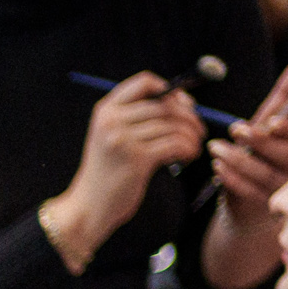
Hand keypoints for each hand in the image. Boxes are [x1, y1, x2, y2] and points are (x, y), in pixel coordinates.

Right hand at [48, 73, 204, 268]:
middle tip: (198, 129)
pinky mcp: (137, 159)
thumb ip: (135, 117)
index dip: (170, 89)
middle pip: (165, 104)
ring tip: (194, 147)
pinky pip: (175, 144)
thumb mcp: (111, 137)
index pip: (144, 81)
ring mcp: (123, 139)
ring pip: (173, 125)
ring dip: (191, 135)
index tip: (182, 104)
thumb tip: (181, 100)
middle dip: (189, 115)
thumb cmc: (106, 173)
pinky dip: (188, 149)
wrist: (89, 207)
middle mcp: (112, 121)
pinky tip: (188, 157)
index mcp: (106, 110)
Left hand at [210, 57, 287, 235]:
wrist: (256, 200)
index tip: (270, 121)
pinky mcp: (264, 208)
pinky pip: (249, 193)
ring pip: (264, 175)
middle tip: (236, 129)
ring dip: (238, 160)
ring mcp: (286, 193)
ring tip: (216, 148)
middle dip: (259, 142)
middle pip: (285, 157)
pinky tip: (217, 168)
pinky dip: (232, 180)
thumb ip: (287, 94)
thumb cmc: (267, 153)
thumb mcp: (275, 122)